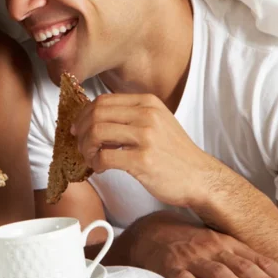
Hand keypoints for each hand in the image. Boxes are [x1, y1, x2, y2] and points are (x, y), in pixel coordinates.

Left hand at [72, 93, 220, 207]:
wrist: (199, 177)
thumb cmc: (174, 153)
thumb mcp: (157, 122)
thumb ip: (131, 115)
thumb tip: (93, 117)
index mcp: (148, 102)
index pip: (103, 100)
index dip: (84, 114)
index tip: (78, 128)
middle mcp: (147, 115)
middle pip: (96, 114)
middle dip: (81, 131)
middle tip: (80, 144)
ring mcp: (146, 136)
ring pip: (97, 132)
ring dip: (86, 147)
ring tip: (90, 157)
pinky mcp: (143, 160)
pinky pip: (105, 156)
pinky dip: (96, 163)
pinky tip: (100, 168)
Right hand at [134, 212, 277, 277]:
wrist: (150, 232)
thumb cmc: (191, 244)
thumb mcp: (219, 245)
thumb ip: (242, 261)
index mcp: (229, 244)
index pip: (260, 260)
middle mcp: (213, 248)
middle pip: (243, 267)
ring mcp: (192, 256)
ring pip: (217, 272)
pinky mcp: (170, 265)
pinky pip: (183, 277)